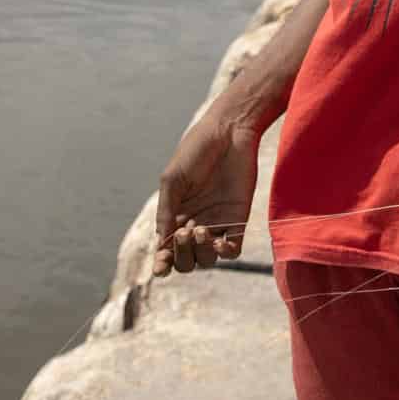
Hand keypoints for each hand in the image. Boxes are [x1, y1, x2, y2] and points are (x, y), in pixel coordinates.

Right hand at [153, 117, 260, 274]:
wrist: (229, 132)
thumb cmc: (196, 150)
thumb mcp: (173, 179)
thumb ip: (166, 211)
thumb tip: (161, 241)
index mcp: (175, 215)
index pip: (166, 249)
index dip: (162, 263)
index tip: (160, 267)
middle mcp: (195, 223)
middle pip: (186, 260)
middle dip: (181, 255)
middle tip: (184, 232)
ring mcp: (217, 223)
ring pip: (207, 259)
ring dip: (201, 253)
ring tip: (200, 230)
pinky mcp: (238, 219)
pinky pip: (233, 250)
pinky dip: (225, 252)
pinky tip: (219, 241)